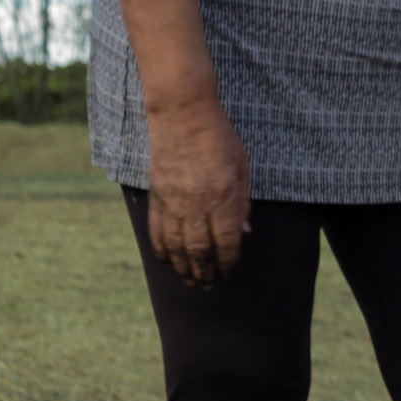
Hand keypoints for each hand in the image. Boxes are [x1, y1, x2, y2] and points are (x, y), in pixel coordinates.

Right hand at [146, 99, 250, 287]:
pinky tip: (167, 262)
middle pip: (199, 251)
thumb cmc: (220, 139)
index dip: (228, 263)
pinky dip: (162, 249)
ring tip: (191, 281)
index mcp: (223, 198)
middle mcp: (196, 204)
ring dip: (183, 268)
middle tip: (209, 286)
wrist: (183, 115)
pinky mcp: (157, 195)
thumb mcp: (243, 169)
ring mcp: (173, 201)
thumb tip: (244, 233)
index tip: (230, 273)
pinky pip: (157, 230)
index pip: (226, 243)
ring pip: (175, 245)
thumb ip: (242, 203)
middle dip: (205, 273)